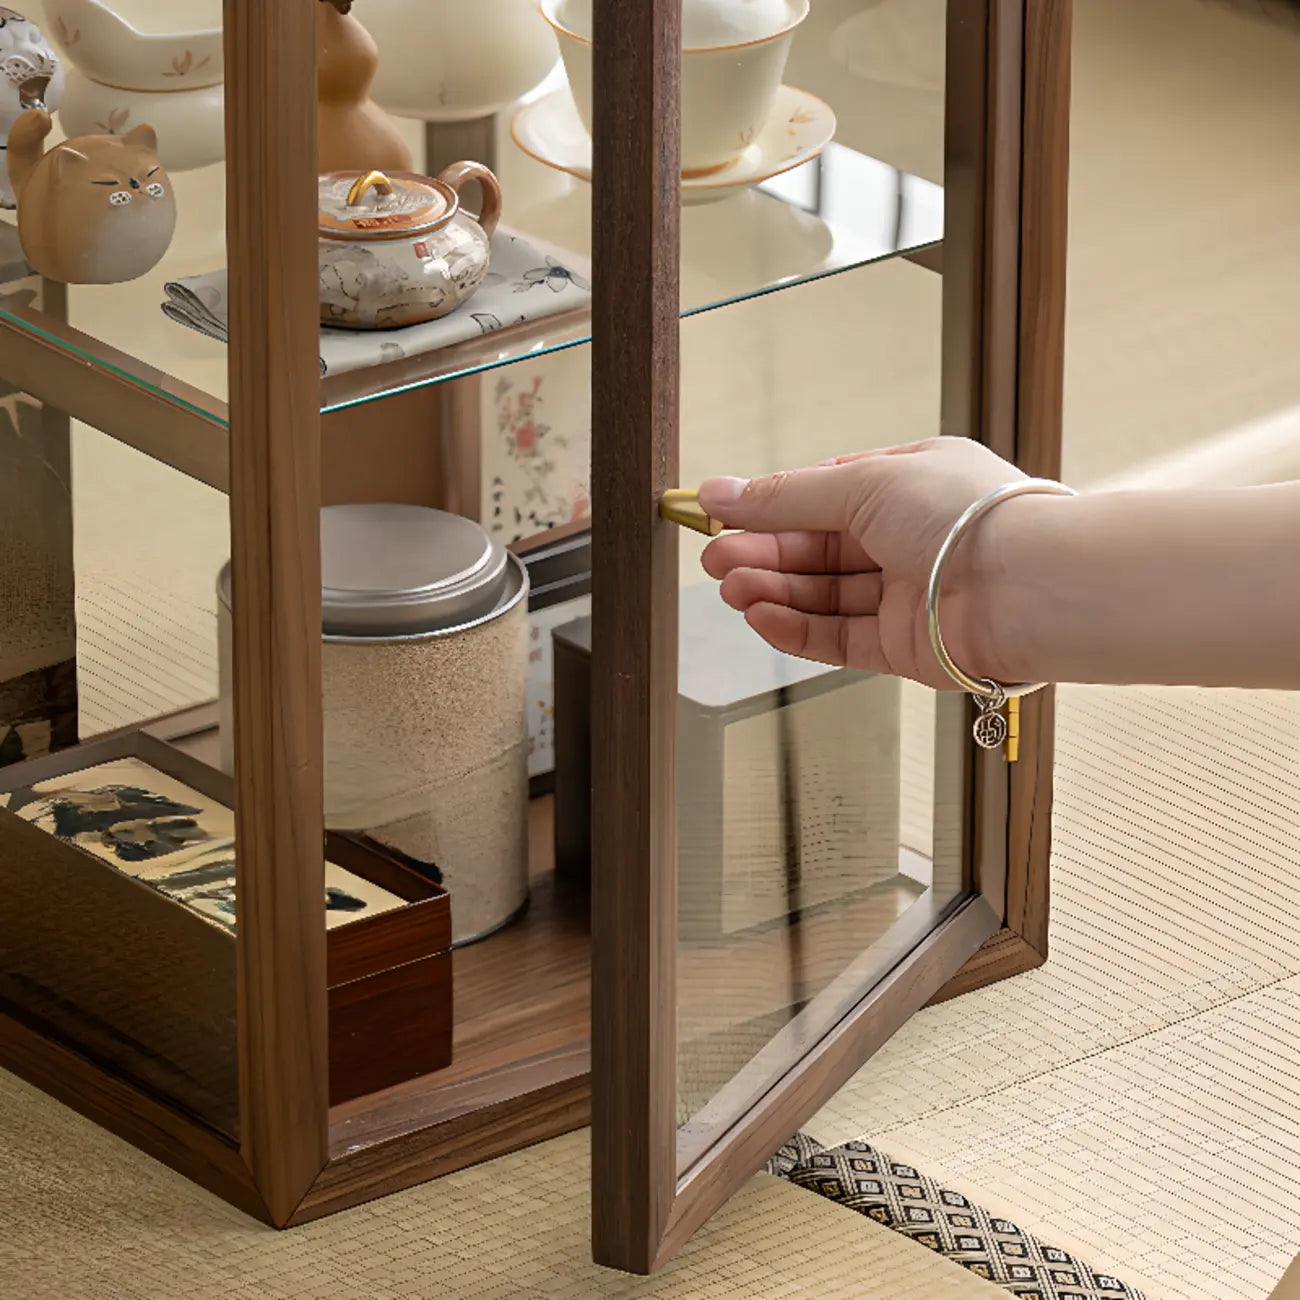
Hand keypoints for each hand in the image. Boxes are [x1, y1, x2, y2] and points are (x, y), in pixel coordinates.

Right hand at [698, 437, 1027, 688]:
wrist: (1026, 588)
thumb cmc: (968, 518)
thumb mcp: (863, 483)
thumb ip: (786, 496)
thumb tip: (721, 493)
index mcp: (909, 484)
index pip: (823, 494)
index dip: (770, 507)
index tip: (720, 513)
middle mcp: (908, 539)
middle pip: (816, 548)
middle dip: (762, 552)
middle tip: (713, 557)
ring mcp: (906, 595)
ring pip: (822, 594)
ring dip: (772, 589)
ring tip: (730, 587)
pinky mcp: (904, 646)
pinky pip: (837, 637)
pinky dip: (795, 628)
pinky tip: (761, 615)